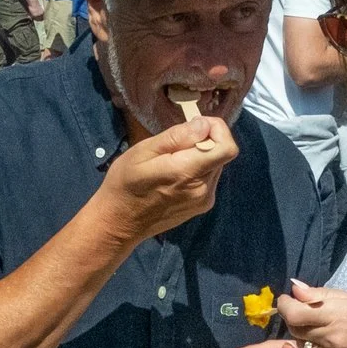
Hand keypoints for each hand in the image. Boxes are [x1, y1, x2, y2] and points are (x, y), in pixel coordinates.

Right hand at [90, 116, 237, 244]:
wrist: (120, 222)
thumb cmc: (125, 184)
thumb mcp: (143, 152)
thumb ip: (177, 137)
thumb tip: (204, 125)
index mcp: (188, 173)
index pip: (227, 147)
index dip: (217, 130)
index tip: (195, 125)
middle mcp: (203, 189)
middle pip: (222, 154)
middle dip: (205, 140)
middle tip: (176, 142)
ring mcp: (204, 200)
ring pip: (216, 165)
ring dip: (201, 155)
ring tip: (172, 159)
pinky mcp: (202, 206)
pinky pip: (209, 178)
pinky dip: (198, 169)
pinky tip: (175, 174)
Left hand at [276, 281, 346, 347]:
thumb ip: (325, 295)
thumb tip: (296, 288)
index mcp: (337, 317)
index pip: (293, 313)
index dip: (286, 305)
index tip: (289, 301)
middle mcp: (330, 341)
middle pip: (295, 330)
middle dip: (298, 320)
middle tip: (315, 315)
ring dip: (314, 339)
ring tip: (340, 334)